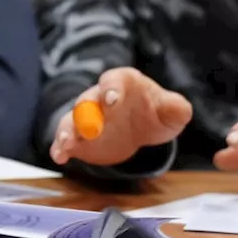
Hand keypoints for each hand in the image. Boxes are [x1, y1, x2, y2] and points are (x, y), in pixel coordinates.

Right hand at [50, 67, 192, 166]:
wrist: (141, 127)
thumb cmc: (155, 112)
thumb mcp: (171, 110)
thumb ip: (175, 107)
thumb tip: (178, 108)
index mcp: (121, 82)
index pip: (112, 80)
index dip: (111, 89)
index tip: (112, 99)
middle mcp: (98, 96)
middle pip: (87, 100)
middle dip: (86, 112)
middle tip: (90, 127)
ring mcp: (85, 117)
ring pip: (72, 120)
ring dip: (68, 130)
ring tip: (66, 142)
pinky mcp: (79, 138)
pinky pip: (65, 140)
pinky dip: (60, 147)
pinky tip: (59, 156)